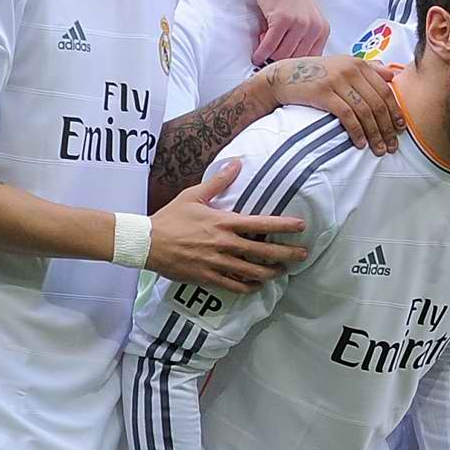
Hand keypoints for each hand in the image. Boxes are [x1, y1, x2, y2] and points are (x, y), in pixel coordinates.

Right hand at [146, 156, 308, 291]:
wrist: (146, 242)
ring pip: (253, 272)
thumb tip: (236, 163)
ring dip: (272, 272)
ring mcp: (217, 263)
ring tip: (283, 271)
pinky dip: (250, 287)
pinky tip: (257, 284)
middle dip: (287, 254)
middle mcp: (224, 244)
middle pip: (263, 251)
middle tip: (303, 254)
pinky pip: (235, 286)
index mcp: (223, 222)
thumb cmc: (170, 218)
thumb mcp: (193, 195)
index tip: (301, 226)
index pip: (261, 223)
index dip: (284, 226)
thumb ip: (218, 182)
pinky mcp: (208, 277)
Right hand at [241, 0, 329, 62]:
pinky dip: (261, 53)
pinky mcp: (283, 19)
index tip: (283, 64)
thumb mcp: (304, 17)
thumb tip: (294, 67)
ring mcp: (300, 23)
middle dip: (280, 58)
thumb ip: (305, 39)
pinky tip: (256, 54)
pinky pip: (270, 46)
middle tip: (270, 50)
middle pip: (296, 59)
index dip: (295, 64)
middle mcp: (315, 27)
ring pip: (283, 55)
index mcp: (323, 29)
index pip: (311, 59)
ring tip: (265, 42)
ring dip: (270, 54)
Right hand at [267, 53, 401, 151]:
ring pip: (365, 111)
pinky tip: (360, 143)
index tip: (401, 129)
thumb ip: (368, 69)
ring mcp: (337, 81)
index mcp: (359, 64)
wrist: (282, 76)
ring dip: (375, 134)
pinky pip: (347, 116)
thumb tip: (392, 76)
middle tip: (392, 146)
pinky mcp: (323, 93)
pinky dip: (357, 132)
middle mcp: (350, 70)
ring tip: (379, 149)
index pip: (385, 91)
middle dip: (388, 128)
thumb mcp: (342, 65)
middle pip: (377, 103)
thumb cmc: (315, 74)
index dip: (395, 112)